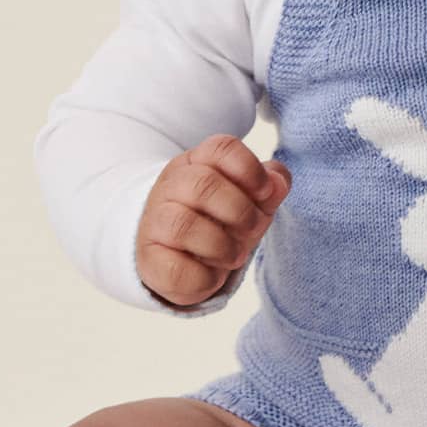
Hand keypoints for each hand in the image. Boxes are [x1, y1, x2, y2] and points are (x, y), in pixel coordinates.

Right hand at [135, 134, 291, 308]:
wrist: (176, 254)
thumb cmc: (219, 219)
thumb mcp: (250, 198)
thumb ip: (269, 186)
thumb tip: (277, 183)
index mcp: (198, 162)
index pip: (221, 148)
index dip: (250, 169)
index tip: (266, 193)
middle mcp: (171, 186)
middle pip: (202, 184)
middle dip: (240, 211)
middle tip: (254, 228)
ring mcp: (155, 221)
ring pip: (183, 225)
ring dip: (221, 245)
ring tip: (236, 255)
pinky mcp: (149, 259)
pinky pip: (175, 268)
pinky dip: (203, 277)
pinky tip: (212, 275)